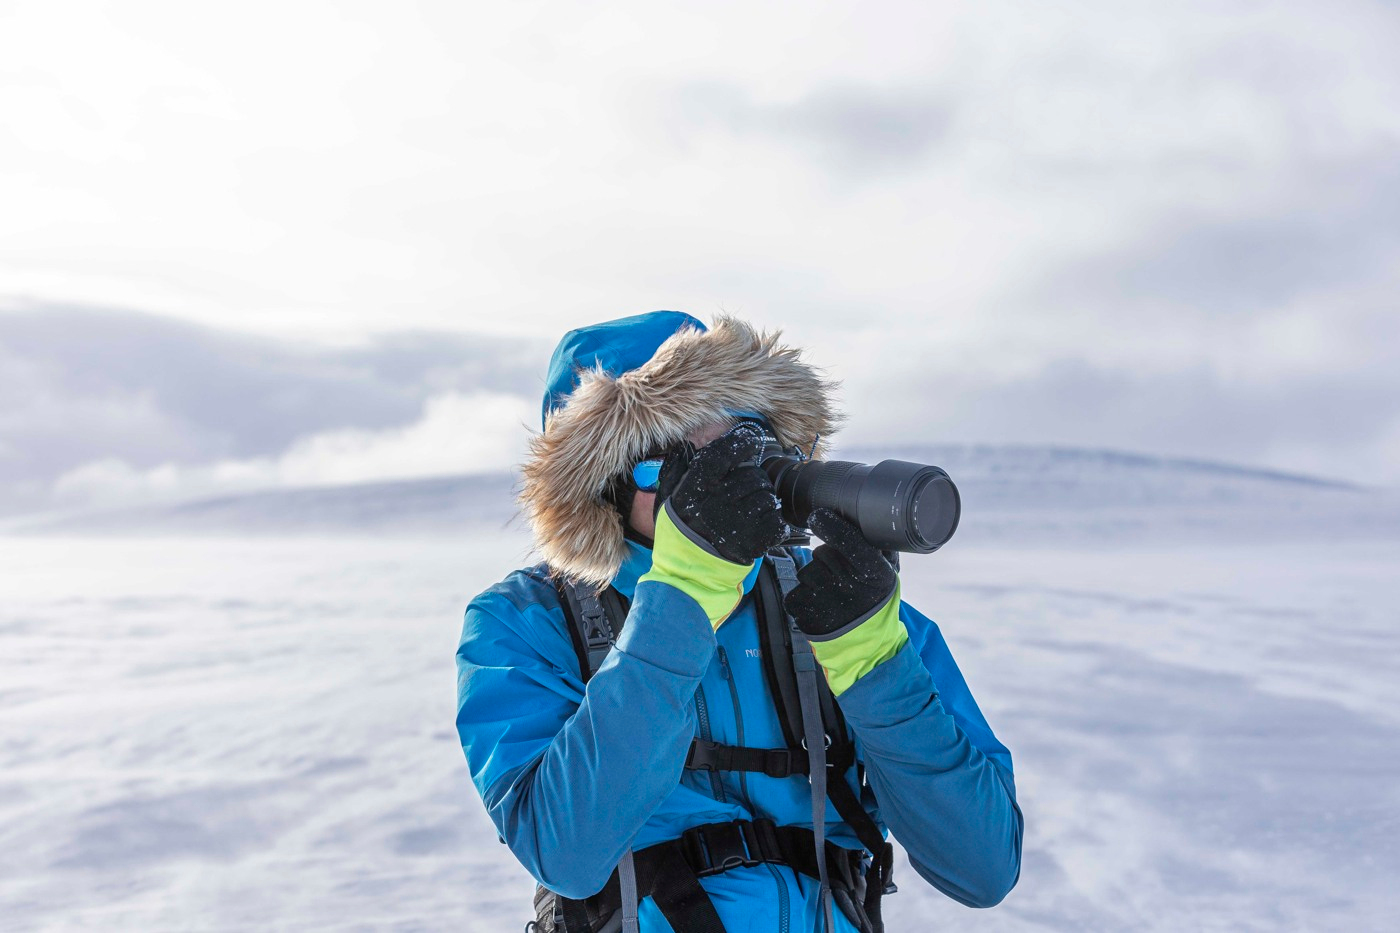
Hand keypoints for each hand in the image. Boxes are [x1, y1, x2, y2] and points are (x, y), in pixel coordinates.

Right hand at [654, 422, 786, 564]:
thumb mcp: (668, 500)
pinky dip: (773, 521)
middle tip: (746, 490)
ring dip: (764, 501)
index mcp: (694, 491)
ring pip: (767, 496)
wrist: (689, 573)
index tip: (751, 441)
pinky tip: (759, 525)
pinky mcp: (753, 542)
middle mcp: (715, 504)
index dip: (740, 444)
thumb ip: (676, 470)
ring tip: (749, 511)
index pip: (720, 456)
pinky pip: (776, 520)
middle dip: (755, 479)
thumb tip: (685, 446)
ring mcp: (736, 524)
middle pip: (752, 475)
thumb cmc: (680, 532)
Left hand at [785, 509, 896, 639]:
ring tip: (831, 594)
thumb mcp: (886, 575)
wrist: (865, 644)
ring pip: (806, 572)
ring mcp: (826, 601)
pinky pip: (795, 592)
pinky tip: (819, 605)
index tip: (819, 516)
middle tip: (839, 575)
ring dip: (814, 579)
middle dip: (826, 559)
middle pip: (821, 553)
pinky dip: (803, 596)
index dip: (830, 525)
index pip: (848, 540)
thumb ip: (879, 548)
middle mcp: (850, 585)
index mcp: (874, 572)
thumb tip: (865, 520)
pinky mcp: (806, 614)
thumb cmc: (873, 601)